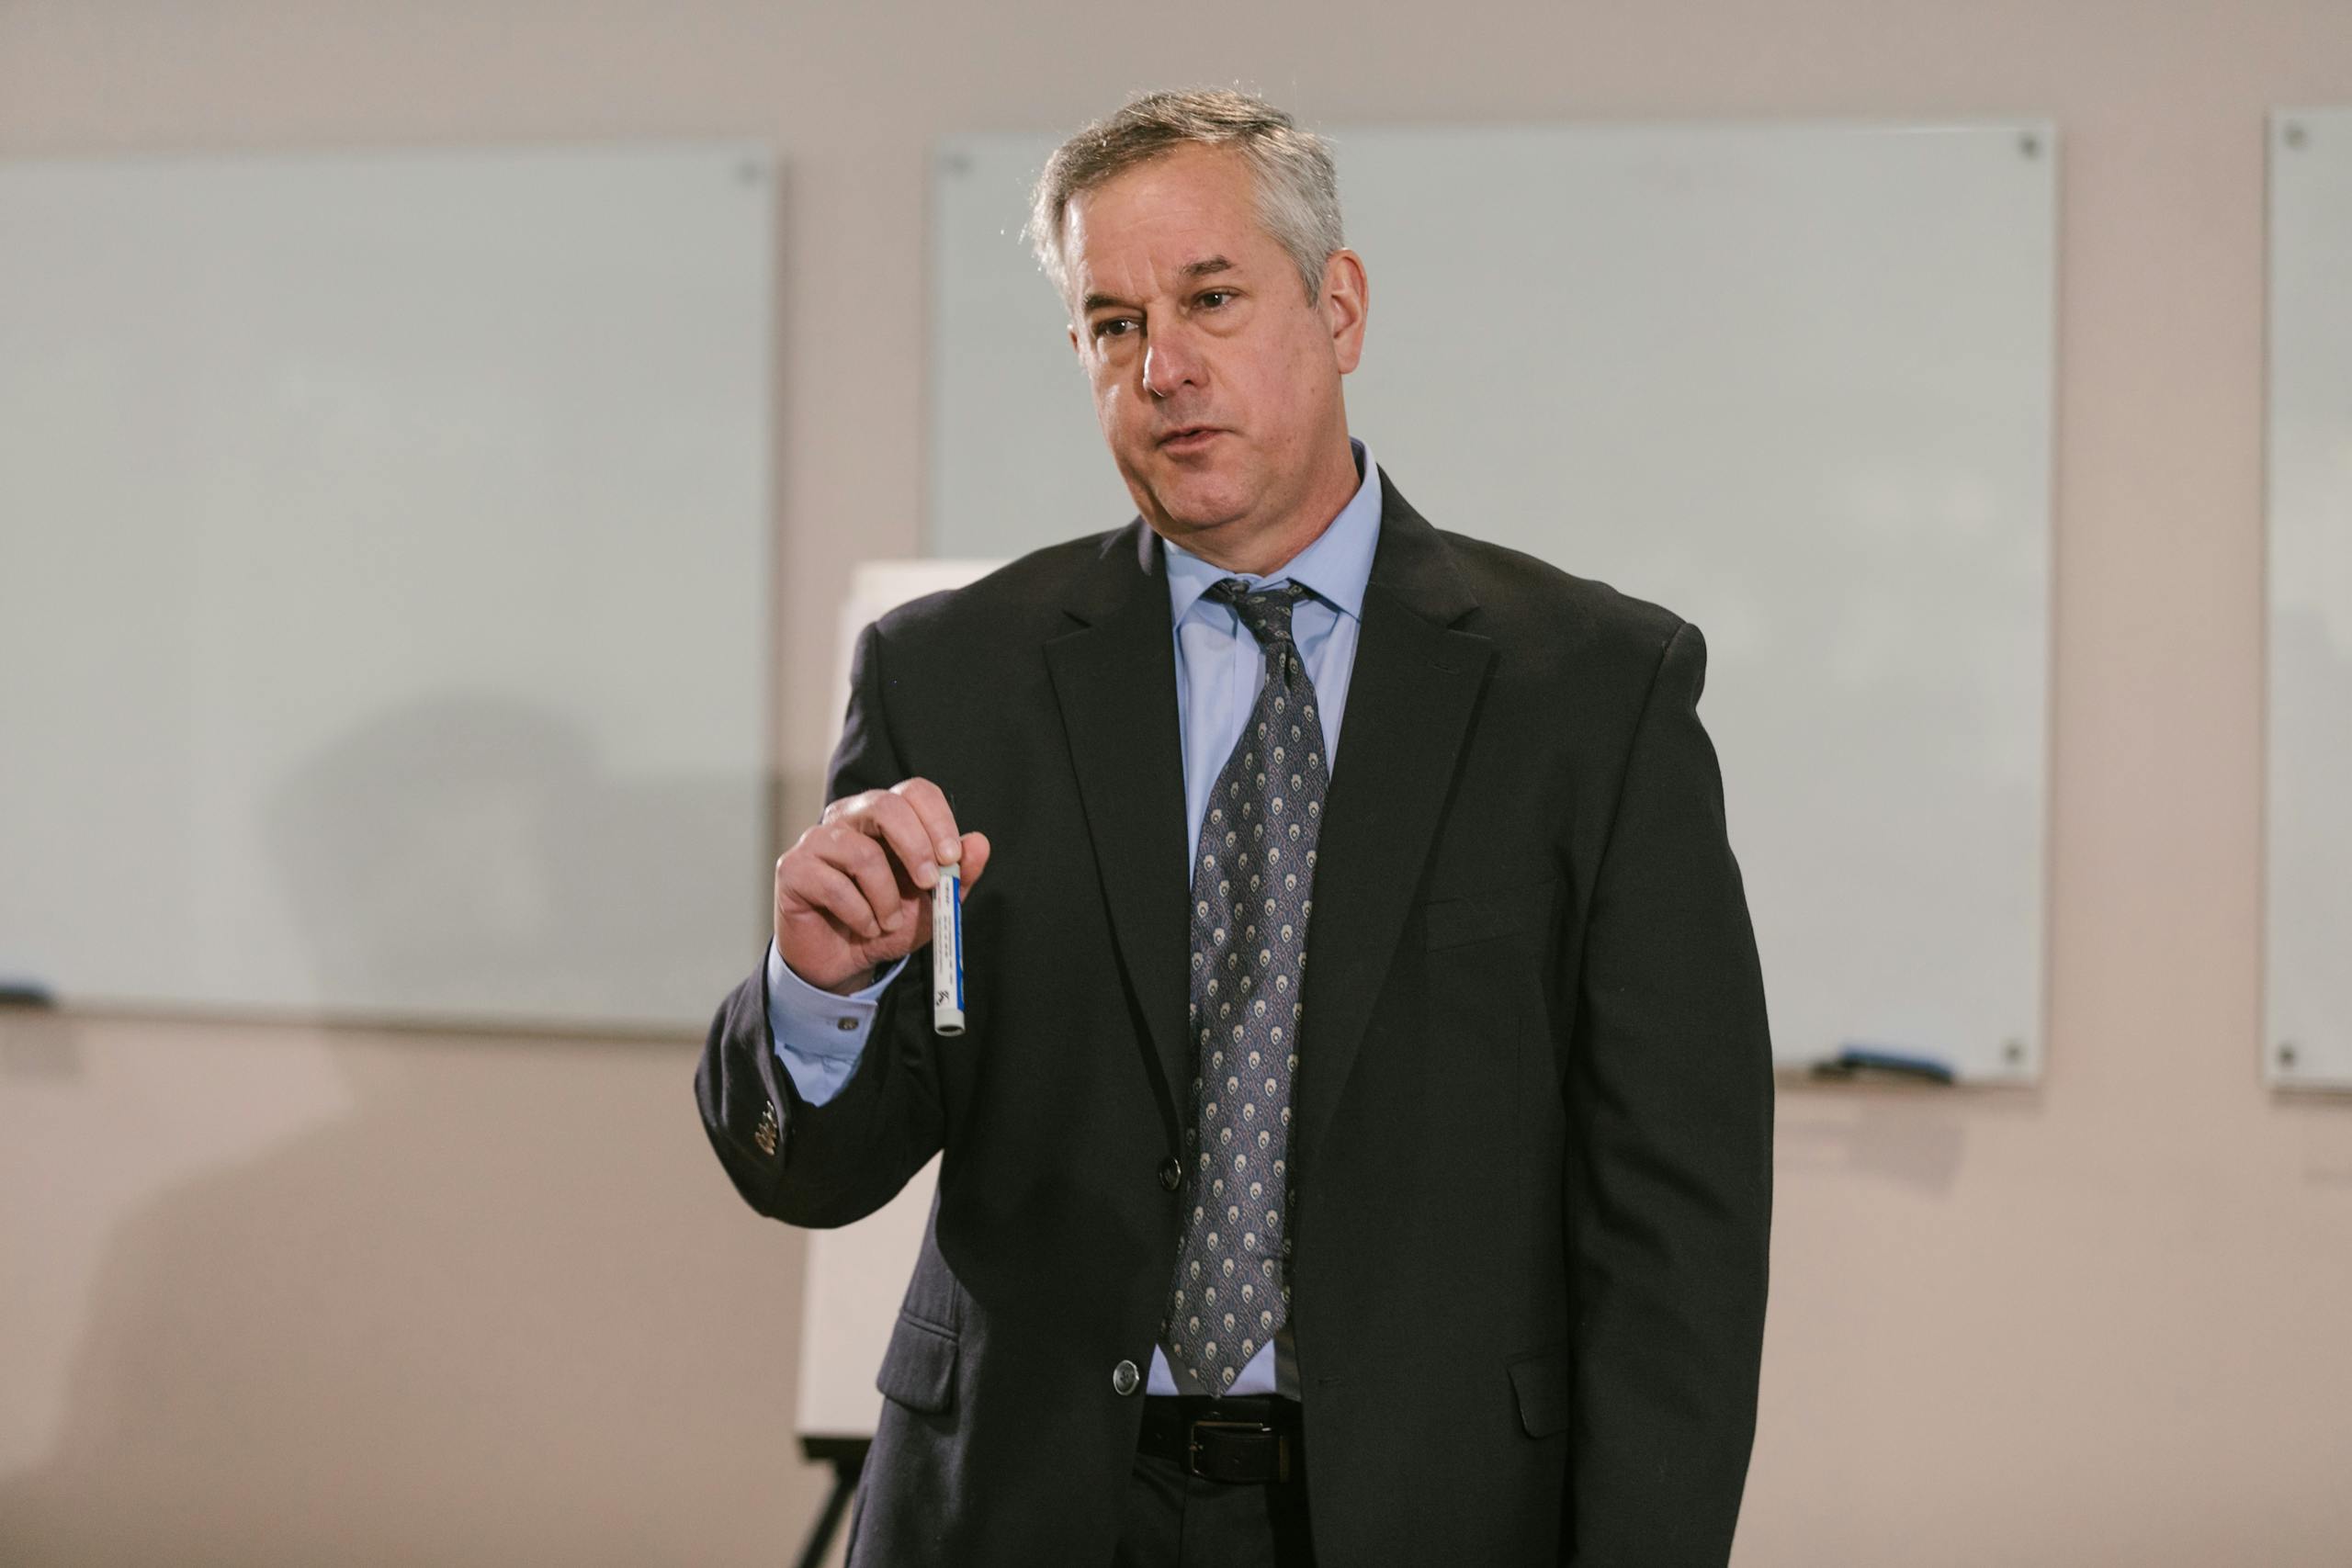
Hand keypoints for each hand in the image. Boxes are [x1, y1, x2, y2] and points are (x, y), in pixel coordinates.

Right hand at [774, 778, 991, 994]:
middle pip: (885, 806)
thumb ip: (958, 875)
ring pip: (862, 854)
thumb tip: (979, 843)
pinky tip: (864, 927)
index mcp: (884, 816)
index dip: (937, 819)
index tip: (952, 858)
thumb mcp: (933, 903)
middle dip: (916, 847)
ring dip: (886, 899)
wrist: (843, 960)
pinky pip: (834, 886)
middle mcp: (848, 818)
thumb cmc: (886, 921)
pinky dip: (861, 915)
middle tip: (930, 884)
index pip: (914, 792)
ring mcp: (816, 840)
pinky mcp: (792, 869)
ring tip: (889, 922)